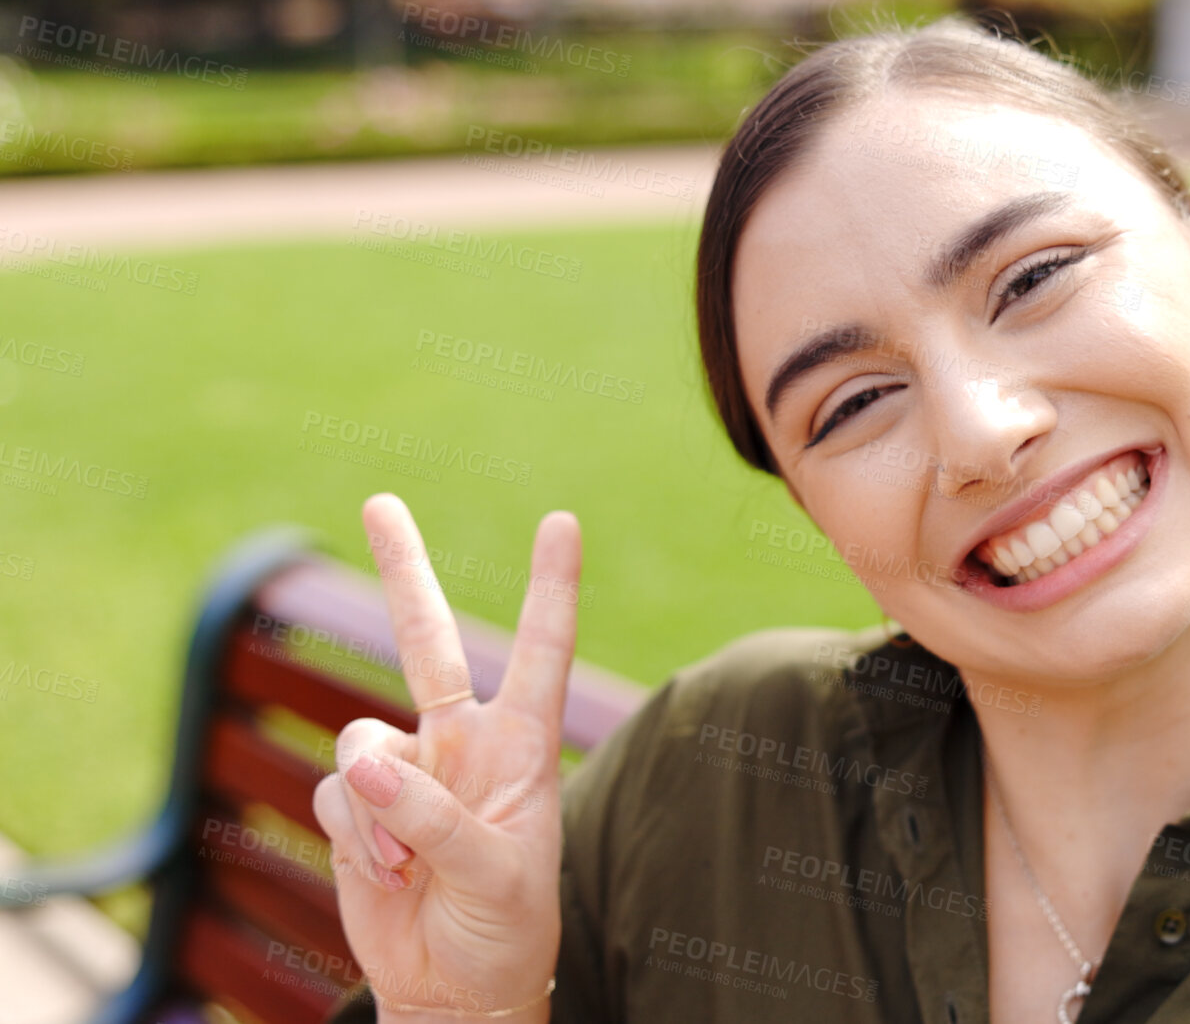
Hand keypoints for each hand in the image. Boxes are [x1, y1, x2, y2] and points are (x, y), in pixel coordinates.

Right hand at [312, 493, 578, 1018]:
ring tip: (408, 864)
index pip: (541, 653)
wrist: (452, 989)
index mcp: (523, 746)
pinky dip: (355, 835)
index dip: (552, 589)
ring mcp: (407, 771)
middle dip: (401, 572)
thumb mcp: (494, 875)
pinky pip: (339, 793)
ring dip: (377, 805)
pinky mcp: (359, 806)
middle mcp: (463, 742)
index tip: (563, 522)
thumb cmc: (504, 929)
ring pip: (362, 740)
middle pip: (426, 642)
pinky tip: (385, 874)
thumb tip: (367, 759)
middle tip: (380, 503)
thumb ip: (433, 816)